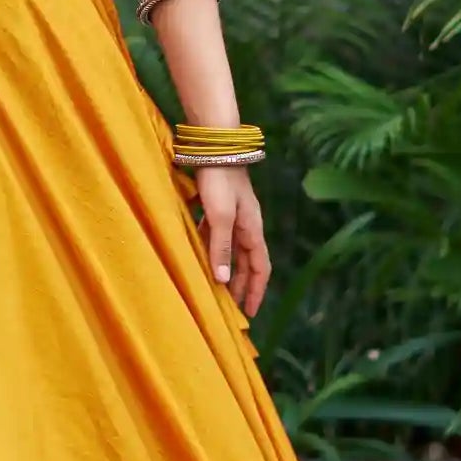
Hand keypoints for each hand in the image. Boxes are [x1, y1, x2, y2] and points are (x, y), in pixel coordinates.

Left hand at [193, 164, 270, 318]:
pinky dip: (212, 249)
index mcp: (252, 229)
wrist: (215, 147)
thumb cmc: (219, 181)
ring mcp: (234, 216)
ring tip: (215, 287)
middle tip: (232, 307)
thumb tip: (224, 281)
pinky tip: (200, 255)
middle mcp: (247, 225)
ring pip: (232, 250)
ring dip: (226, 269)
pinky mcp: (220, 207)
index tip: (250, 313)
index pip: (260, 268)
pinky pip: (218, 236)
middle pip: (246, 262)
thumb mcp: (220, 217)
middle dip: (241, 285)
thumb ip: (221, 247)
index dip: (255, 291)